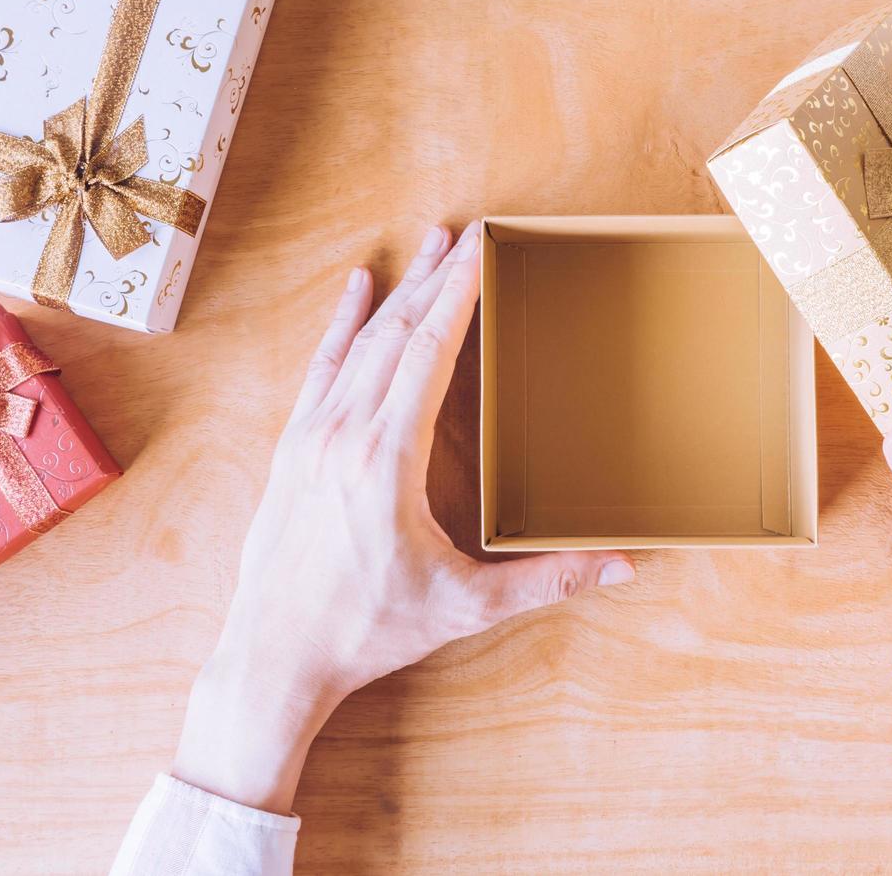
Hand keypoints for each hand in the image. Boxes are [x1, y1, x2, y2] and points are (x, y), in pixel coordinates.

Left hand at [171, 222, 635, 813]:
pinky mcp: (290, 449)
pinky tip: (354, 291)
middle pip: (395, 334)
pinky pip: (320, 368)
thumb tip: (618, 565)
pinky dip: (340, 325)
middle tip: (464, 234)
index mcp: (386, 458)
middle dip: (434, 280)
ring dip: (395, 293)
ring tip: (424, 249)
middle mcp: (343, 433)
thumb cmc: (366, 629)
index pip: (429, 353)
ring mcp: (310, 436)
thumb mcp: (465, 606)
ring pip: (356, 344)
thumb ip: (545, 581)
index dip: (459, 296)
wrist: (272, 656)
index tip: (480, 251)